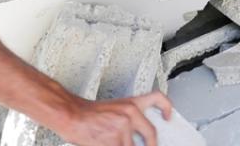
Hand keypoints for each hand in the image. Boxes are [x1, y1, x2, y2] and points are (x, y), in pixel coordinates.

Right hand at [55, 92, 172, 145]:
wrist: (71, 115)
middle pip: (151, 134)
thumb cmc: (88, 113)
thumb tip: (140, 132)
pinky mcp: (113, 141)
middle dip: (152, 145)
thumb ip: (129, 118)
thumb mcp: (114, 109)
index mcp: (131, 104)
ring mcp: (122, 128)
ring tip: (115, 141)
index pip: (157, 98)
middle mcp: (130, 114)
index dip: (167, 107)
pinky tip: (110, 144)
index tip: (168, 116)